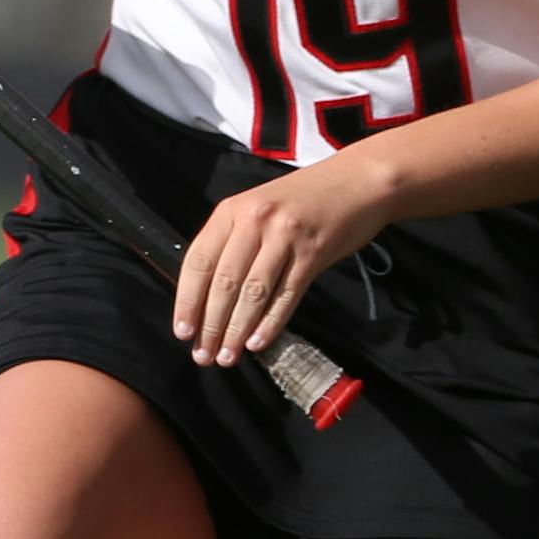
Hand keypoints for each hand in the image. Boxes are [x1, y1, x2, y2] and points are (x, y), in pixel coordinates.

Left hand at [171, 156, 391, 367]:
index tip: (182, 331)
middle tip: (204, 355)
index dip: (187, 299)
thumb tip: (207, 293)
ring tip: (227, 356)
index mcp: (232, 210)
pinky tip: (258, 343)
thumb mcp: (257, 208)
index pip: (199, 260)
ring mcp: (284, 237)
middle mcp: (255, 222)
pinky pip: (286, 295)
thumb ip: (233, 241)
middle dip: (211, 324)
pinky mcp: (313, 254)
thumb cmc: (302, 198)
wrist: (356, 182)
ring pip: (253, 293)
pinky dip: (270, 323)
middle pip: (224, 281)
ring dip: (237, 330)